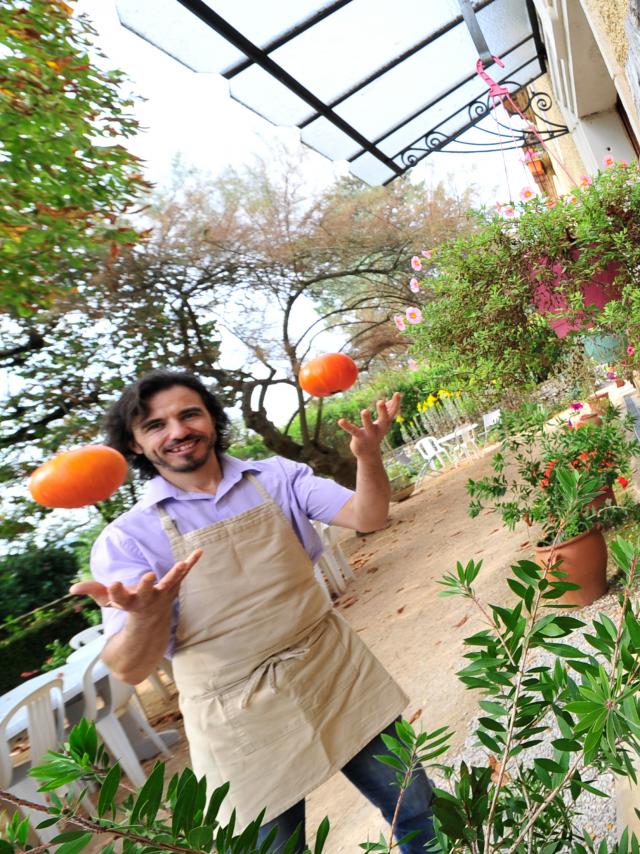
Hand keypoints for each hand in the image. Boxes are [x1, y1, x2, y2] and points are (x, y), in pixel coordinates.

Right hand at [69, 548, 202, 618]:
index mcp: (128, 602)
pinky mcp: (174, 586)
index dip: (116, 592)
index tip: (113, 584)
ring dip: (176, 574)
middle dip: (147, 585)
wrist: (151, 620)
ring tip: (182, 564)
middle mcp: (146, 600)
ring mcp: (163, 594)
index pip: (119, 598)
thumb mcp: (108, 601)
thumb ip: (93, 592)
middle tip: (149, 576)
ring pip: (170, 584)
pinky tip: (199, 551)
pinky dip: (191, 563)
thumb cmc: (127, 605)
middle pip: (146, 593)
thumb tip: (72, 589)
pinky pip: (183, 574)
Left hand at [337, 392, 401, 458]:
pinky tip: (340, 421)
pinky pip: (353, 431)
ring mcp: (369, 434)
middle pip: (383, 420)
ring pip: (368, 426)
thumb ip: (385, 412)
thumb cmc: (375, 434)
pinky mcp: (359, 438)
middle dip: (383, 411)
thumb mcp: (381, 423)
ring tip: (364, 411)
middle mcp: (379, 429)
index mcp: (385, 424)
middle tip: (381, 401)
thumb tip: (389, 400)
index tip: (398, 393)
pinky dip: (347, 426)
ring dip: (367, 419)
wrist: (368, 454)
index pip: (392, 413)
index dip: (396, 404)